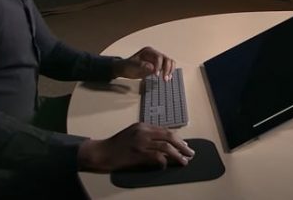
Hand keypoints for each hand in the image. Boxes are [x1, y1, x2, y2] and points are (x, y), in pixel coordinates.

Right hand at [77, 123, 194, 172]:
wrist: (102, 152)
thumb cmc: (117, 144)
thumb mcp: (133, 133)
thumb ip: (147, 135)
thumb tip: (165, 144)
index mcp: (143, 125)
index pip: (165, 130)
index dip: (178, 139)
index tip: (185, 146)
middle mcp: (143, 132)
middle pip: (169, 136)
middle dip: (182, 145)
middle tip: (190, 153)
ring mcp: (141, 143)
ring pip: (165, 147)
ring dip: (177, 155)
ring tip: (184, 162)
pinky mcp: (138, 154)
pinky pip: (156, 158)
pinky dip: (163, 162)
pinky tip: (165, 166)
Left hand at [112, 46, 175, 80]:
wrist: (125, 69)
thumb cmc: (128, 65)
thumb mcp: (132, 65)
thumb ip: (142, 65)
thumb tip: (152, 68)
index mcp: (149, 51)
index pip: (159, 57)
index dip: (159, 66)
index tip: (156, 75)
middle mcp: (155, 54)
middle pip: (166, 59)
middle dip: (167, 69)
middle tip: (165, 79)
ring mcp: (157, 60)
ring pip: (169, 62)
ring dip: (170, 70)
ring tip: (167, 79)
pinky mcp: (158, 66)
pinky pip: (167, 68)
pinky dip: (169, 72)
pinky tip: (167, 78)